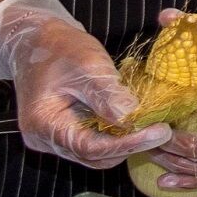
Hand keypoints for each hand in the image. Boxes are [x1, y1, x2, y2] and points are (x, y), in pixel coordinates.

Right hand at [0, 0, 165, 168]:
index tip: (160, 133)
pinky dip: (111, 136)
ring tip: (150, 126)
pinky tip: (130, 121)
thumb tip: (134, 120)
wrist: (34, 41)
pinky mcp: (59, 133)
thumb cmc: (59, 48)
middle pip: (93, 156)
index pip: (91, 147)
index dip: (128, 143)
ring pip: (93, 152)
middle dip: (128, 145)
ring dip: (121, 142)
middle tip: (161, 130)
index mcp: (44, 123)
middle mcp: (43, 139)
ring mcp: (49, 138)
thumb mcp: (88, 66)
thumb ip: (108, 96)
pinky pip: (89, 142)